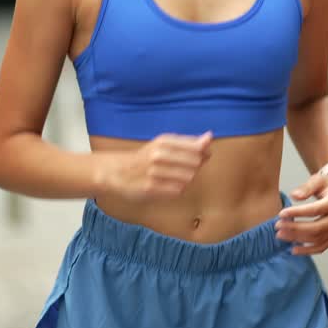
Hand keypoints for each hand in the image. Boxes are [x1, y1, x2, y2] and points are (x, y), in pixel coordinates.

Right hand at [99, 131, 213, 206]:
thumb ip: (188, 142)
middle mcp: (158, 154)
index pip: (196, 147)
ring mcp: (154, 172)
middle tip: (185, 168)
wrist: (118, 171)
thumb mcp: (164, 144)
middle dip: (196, 167)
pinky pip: (178, 190)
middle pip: (195, 163)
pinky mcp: (151, 188)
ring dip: (187, 179)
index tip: (199, 156)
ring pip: (188, 177)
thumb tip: (210, 137)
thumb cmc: (147, 157)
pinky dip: (178, 189)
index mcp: (163, 141)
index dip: (203, 154)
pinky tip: (170, 186)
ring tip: (176, 177)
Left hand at [275, 170, 327, 254]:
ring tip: (281, 235)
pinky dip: (307, 251)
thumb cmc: (327, 185)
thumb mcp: (318, 180)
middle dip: (295, 228)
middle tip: (278, 226)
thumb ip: (306, 188)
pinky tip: (294, 249)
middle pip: (316, 228)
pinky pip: (321, 247)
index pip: (315, 210)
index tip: (281, 214)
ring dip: (297, 239)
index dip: (297, 213)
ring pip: (317, 239)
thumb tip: (294, 196)